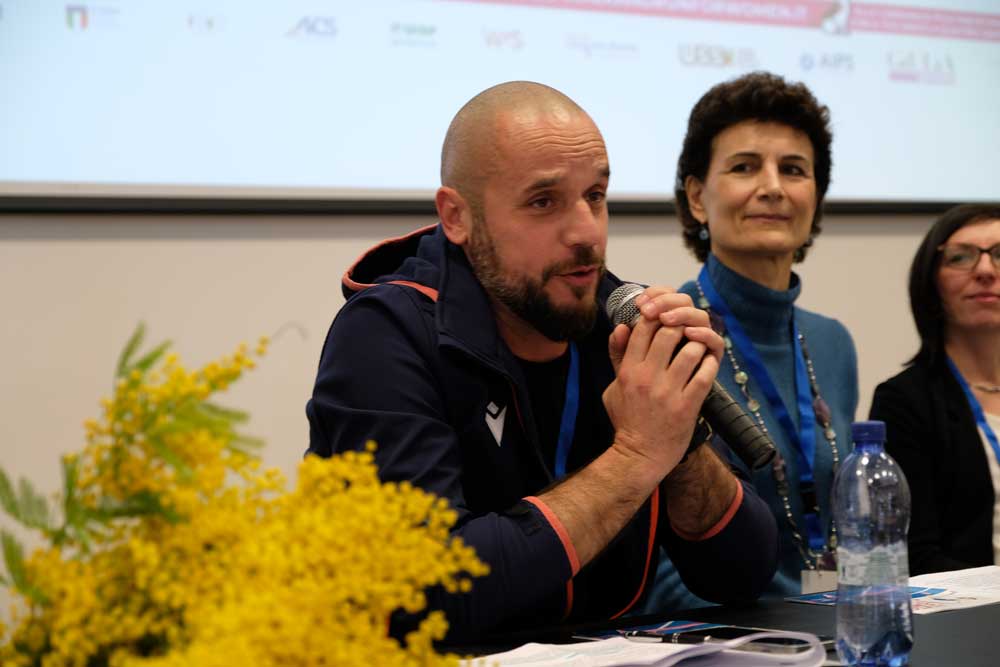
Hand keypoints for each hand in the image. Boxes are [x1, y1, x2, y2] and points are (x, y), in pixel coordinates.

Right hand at [602, 287, 720, 481]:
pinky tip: (708, 362)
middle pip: (668, 333)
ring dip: (697, 343)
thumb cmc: (626, 420)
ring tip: (698, 345)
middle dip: (680, 325)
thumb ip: (617, 357)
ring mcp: (669, 391)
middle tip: (685, 329)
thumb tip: (620, 327)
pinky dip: (709, 364)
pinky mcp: (687, 406)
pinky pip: (704, 375)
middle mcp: (648, 377)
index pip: (643, 329)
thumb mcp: (613, 386)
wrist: (640, 455)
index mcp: (628, 370)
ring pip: (690, 350)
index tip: (665, 318)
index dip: (656, 317)